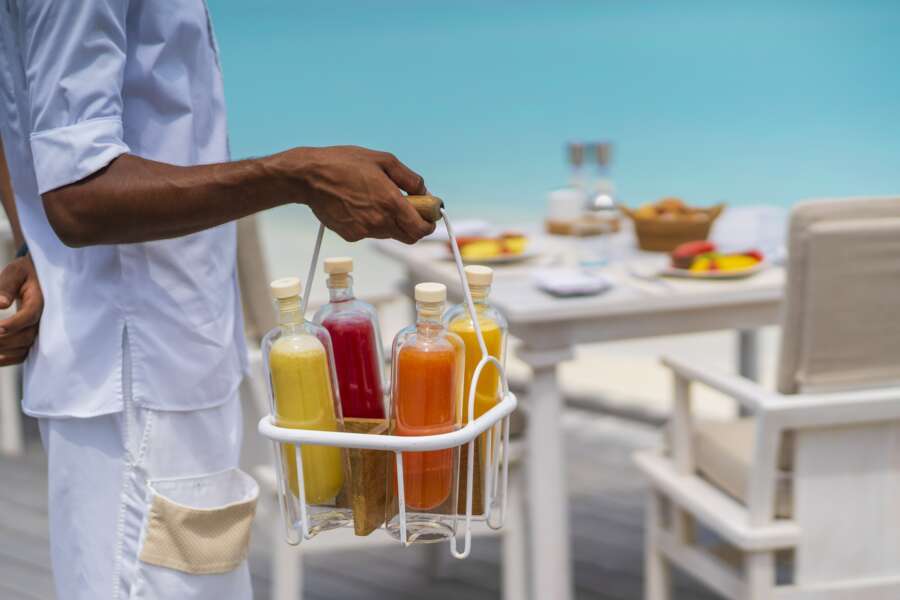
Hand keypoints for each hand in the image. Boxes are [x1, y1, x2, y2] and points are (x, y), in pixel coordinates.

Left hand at [0, 254, 42, 364]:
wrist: (38, 277)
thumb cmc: (24, 273)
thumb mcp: (15, 272)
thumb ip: (6, 286)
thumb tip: (0, 304)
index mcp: (40, 300)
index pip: (31, 315)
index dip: (14, 323)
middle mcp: (44, 318)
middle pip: (27, 335)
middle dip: (3, 340)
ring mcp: (40, 330)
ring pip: (24, 347)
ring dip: (4, 350)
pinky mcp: (33, 337)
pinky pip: (23, 353)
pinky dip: (8, 359)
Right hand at [273, 146, 435, 243]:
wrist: (309, 177)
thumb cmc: (344, 163)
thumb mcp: (383, 160)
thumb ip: (409, 179)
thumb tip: (424, 191)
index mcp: (390, 203)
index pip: (421, 228)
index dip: (429, 224)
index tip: (429, 216)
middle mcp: (379, 221)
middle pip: (409, 237)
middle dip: (414, 226)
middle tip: (410, 210)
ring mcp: (364, 231)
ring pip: (389, 234)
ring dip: (392, 222)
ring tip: (376, 199)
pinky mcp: (351, 236)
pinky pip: (370, 233)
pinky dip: (372, 223)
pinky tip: (359, 205)